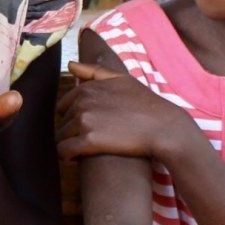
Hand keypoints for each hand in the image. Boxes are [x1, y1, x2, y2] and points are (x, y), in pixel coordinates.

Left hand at [57, 62, 207, 164]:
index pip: (64, 105)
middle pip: (62, 122)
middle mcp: (83, 102)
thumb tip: (70, 64)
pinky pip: (64, 151)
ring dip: (68, 145)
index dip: (71, 118)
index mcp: (88, 88)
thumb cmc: (146, 105)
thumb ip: (94, 71)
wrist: (164, 128)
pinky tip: (75, 159)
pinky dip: (65, 156)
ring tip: (82, 151)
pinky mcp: (89, 141)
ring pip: (60, 137)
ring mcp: (85, 120)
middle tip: (87, 140)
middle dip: (70, 132)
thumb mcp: (122, 80)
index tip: (84, 128)